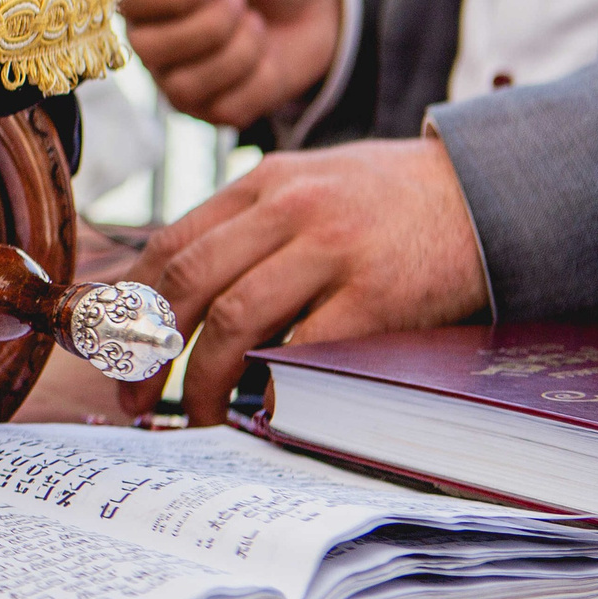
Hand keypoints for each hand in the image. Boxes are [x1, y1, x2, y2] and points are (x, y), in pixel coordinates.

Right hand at [115, 0, 339, 128]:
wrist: (320, 6)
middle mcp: (148, 34)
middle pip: (150, 47)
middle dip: (213, 24)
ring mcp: (172, 75)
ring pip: (186, 84)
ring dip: (241, 50)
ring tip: (256, 23)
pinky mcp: (206, 107)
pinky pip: (225, 107)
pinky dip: (260, 79)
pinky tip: (265, 56)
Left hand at [120, 138, 487, 424]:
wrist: (486, 192)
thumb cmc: (387, 200)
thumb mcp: (308, 183)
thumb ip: (249, 224)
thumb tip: (176, 292)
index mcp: (261, 184)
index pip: (170, 245)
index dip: (129, 302)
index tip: (111, 346)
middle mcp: (288, 209)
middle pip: (188, 283)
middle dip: (148, 347)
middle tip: (131, 394)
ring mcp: (331, 251)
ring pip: (234, 319)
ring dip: (200, 378)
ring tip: (193, 415)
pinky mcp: (376, 295)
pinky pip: (305, 349)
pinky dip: (271, 386)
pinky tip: (257, 412)